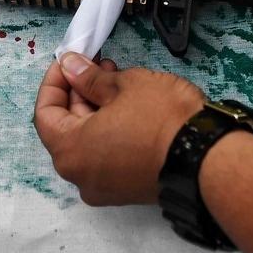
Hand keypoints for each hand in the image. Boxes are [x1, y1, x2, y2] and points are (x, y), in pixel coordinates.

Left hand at [34, 53, 205, 204]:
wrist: (208, 158)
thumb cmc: (163, 119)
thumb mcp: (124, 86)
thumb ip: (89, 78)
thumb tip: (70, 67)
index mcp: (70, 152)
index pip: (44, 114)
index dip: (54, 82)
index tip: (68, 61)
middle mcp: (81, 177)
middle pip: (66, 130)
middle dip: (79, 94)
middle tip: (98, 66)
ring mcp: (105, 188)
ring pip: (89, 144)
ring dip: (96, 111)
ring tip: (117, 81)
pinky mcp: (128, 190)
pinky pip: (107, 157)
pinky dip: (110, 132)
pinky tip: (128, 107)